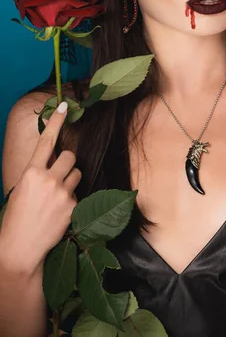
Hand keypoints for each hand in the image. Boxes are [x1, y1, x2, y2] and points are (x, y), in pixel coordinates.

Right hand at [0, 102, 81, 273]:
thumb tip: (53, 160)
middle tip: (57, 176)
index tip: (64, 106)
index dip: (56, 122)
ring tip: (56, 197)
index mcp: (31, 172)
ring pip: (77, 173)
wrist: (20, 249)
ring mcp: (63, 193)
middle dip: (66, 163)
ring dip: (70, 180)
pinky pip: (79, 193)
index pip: (47, 141)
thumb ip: (38, 172)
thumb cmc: (16, 218)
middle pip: (70, 156)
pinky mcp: (74, 207)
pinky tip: (59, 213)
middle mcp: (48, 179)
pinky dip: (72, 199)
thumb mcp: (21, 189)